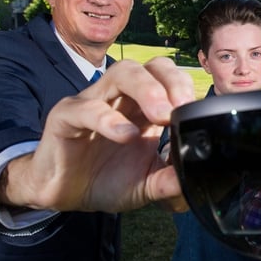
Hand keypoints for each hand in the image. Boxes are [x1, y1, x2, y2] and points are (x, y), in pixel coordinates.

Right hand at [0, 57, 194, 212]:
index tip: (197, 112)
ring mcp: (93, 101)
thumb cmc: (105, 178)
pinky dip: (109, 119)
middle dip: (172, 81)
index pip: (169, 78)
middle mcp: (121, 97)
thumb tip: (192, 183)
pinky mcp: (66, 116)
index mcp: (144, 108)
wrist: (63, 193)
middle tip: (182, 107)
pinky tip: (126, 136)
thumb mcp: (145, 185)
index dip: (184, 87)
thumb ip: (168, 183)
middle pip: (150, 66)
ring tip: (162, 115)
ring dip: (147, 89)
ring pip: (121, 72)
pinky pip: (87, 107)